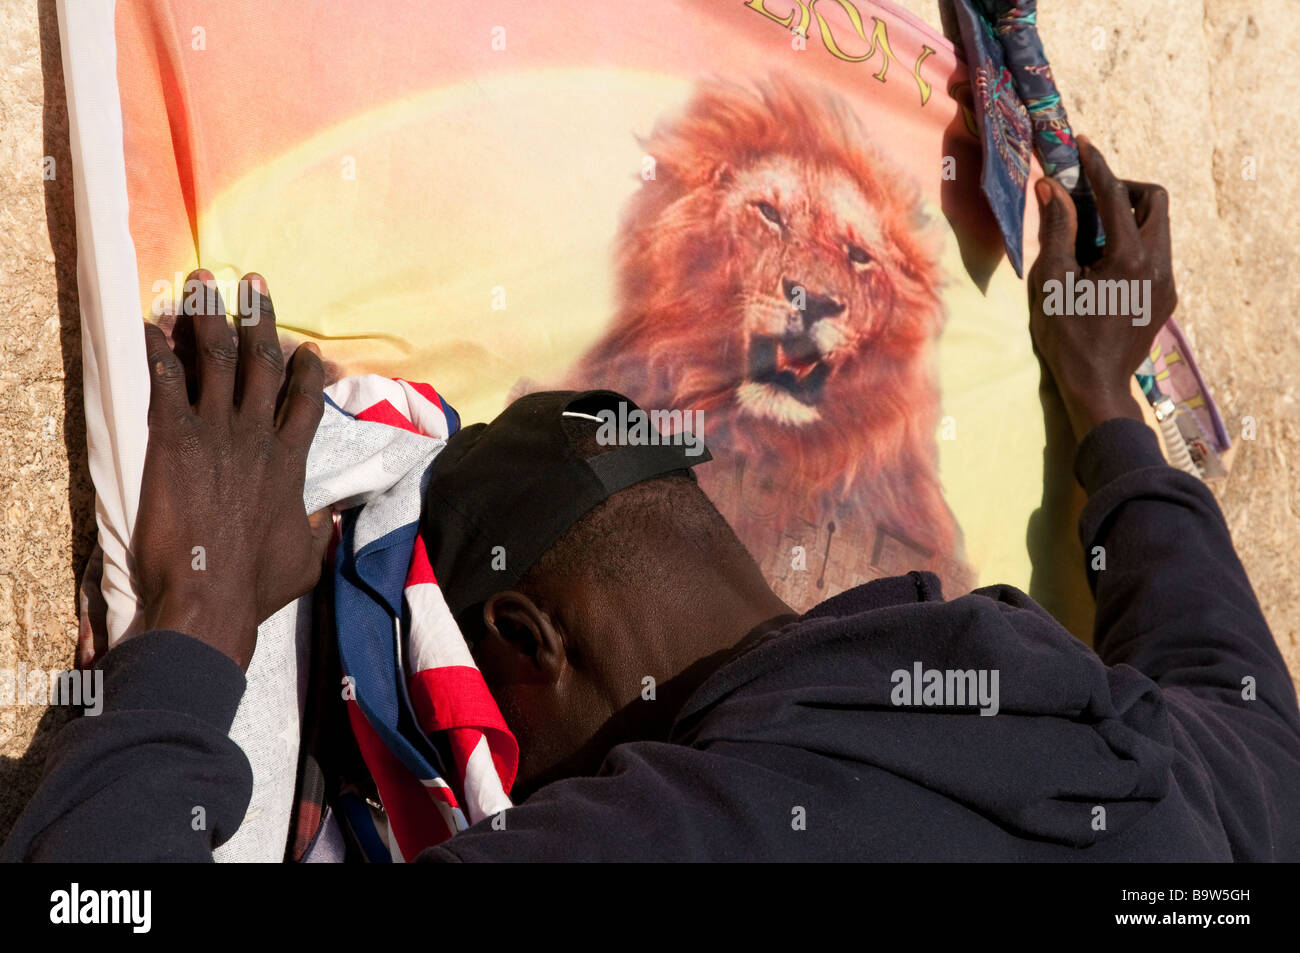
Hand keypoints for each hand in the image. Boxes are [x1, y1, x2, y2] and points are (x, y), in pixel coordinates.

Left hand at [134, 270, 331, 669]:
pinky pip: (166, 382)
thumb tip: (327, 520)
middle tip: (252, 284)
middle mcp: (258, 437)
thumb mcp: (304, 559)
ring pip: (219, 360)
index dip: (306, 371)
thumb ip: (316, 529)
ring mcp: (217, 434)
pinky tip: (150, 327)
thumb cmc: (256, 585)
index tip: (306, 349)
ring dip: (212, 317)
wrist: (210, 596)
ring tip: (204, 284)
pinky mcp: (173, 440)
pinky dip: (158, 352)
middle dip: (259, 318)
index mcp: (290, 463)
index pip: (305, 402)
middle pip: (263, 364)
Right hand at [1028, 137, 1177, 440]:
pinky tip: (1102, 265)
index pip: (1115, 195)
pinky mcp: (1165, 297)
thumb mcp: (1051, 281)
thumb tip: (1052, 188)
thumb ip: (1056, 230)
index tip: (1082, 145)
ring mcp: (1167, 281)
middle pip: (1154, 201)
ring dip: (1127, 217)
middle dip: (1123, 189)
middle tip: (1089, 199)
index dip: (1096, 165)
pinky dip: (1131, 243)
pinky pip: (1155, 253)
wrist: (1097, 387)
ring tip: (1090, 234)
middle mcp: (1159, 263)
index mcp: (1129, 257)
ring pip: (1158, 227)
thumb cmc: (1066, 337)